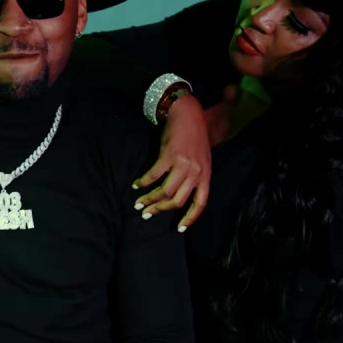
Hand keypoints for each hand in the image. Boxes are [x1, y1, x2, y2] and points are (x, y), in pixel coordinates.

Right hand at [133, 93, 210, 230]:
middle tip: (147, 214)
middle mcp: (196, 172)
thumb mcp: (202, 158)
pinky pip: (153, 175)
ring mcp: (183, 165)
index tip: (179, 228)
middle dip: (161, 210)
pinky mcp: (169, 156)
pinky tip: (137, 185)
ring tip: (139, 203)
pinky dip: (143, 182)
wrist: (188, 113)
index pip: (200, 203)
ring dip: (149, 199)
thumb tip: (179, 193)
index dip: (190, 218)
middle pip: (178, 201)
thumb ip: (195, 176)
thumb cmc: (194, 135)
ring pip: (165, 191)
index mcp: (206, 175)